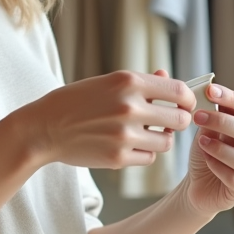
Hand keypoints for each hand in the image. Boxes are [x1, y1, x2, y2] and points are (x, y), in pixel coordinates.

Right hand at [16, 70, 197, 169]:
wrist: (45, 127)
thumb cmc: (76, 101)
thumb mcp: (106, 82)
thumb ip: (140, 82)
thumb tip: (166, 76)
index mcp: (128, 82)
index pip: (179, 91)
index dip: (188, 99)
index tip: (184, 104)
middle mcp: (129, 107)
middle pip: (180, 119)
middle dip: (177, 121)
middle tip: (168, 122)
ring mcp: (125, 134)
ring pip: (166, 142)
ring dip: (160, 139)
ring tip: (145, 133)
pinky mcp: (118, 157)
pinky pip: (149, 157)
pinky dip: (144, 152)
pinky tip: (129, 144)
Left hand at [178, 78, 233, 215]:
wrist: (197, 183)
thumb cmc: (207, 151)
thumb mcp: (207, 128)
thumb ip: (211, 112)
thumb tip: (208, 90)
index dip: (233, 98)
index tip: (210, 90)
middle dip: (223, 121)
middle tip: (198, 116)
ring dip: (220, 148)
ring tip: (201, 142)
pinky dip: (218, 167)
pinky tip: (207, 160)